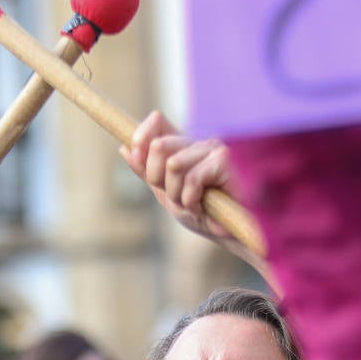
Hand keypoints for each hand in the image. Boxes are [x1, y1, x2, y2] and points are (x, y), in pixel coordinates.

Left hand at [122, 111, 239, 244]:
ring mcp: (212, 149)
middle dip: (159, 180)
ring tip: (194, 205)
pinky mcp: (224, 160)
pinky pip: (192, 178)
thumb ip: (148, 174)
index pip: (156, 124)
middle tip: (177, 199)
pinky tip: (205, 207)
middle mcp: (198, 143)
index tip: (137, 157)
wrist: (236, 235)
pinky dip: (192, 200)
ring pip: (173, 164)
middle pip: (158, 146)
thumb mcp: (169, 196)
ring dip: (177, 195)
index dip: (141, 139)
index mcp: (184, 148)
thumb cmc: (207, 216)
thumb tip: (124, 148)